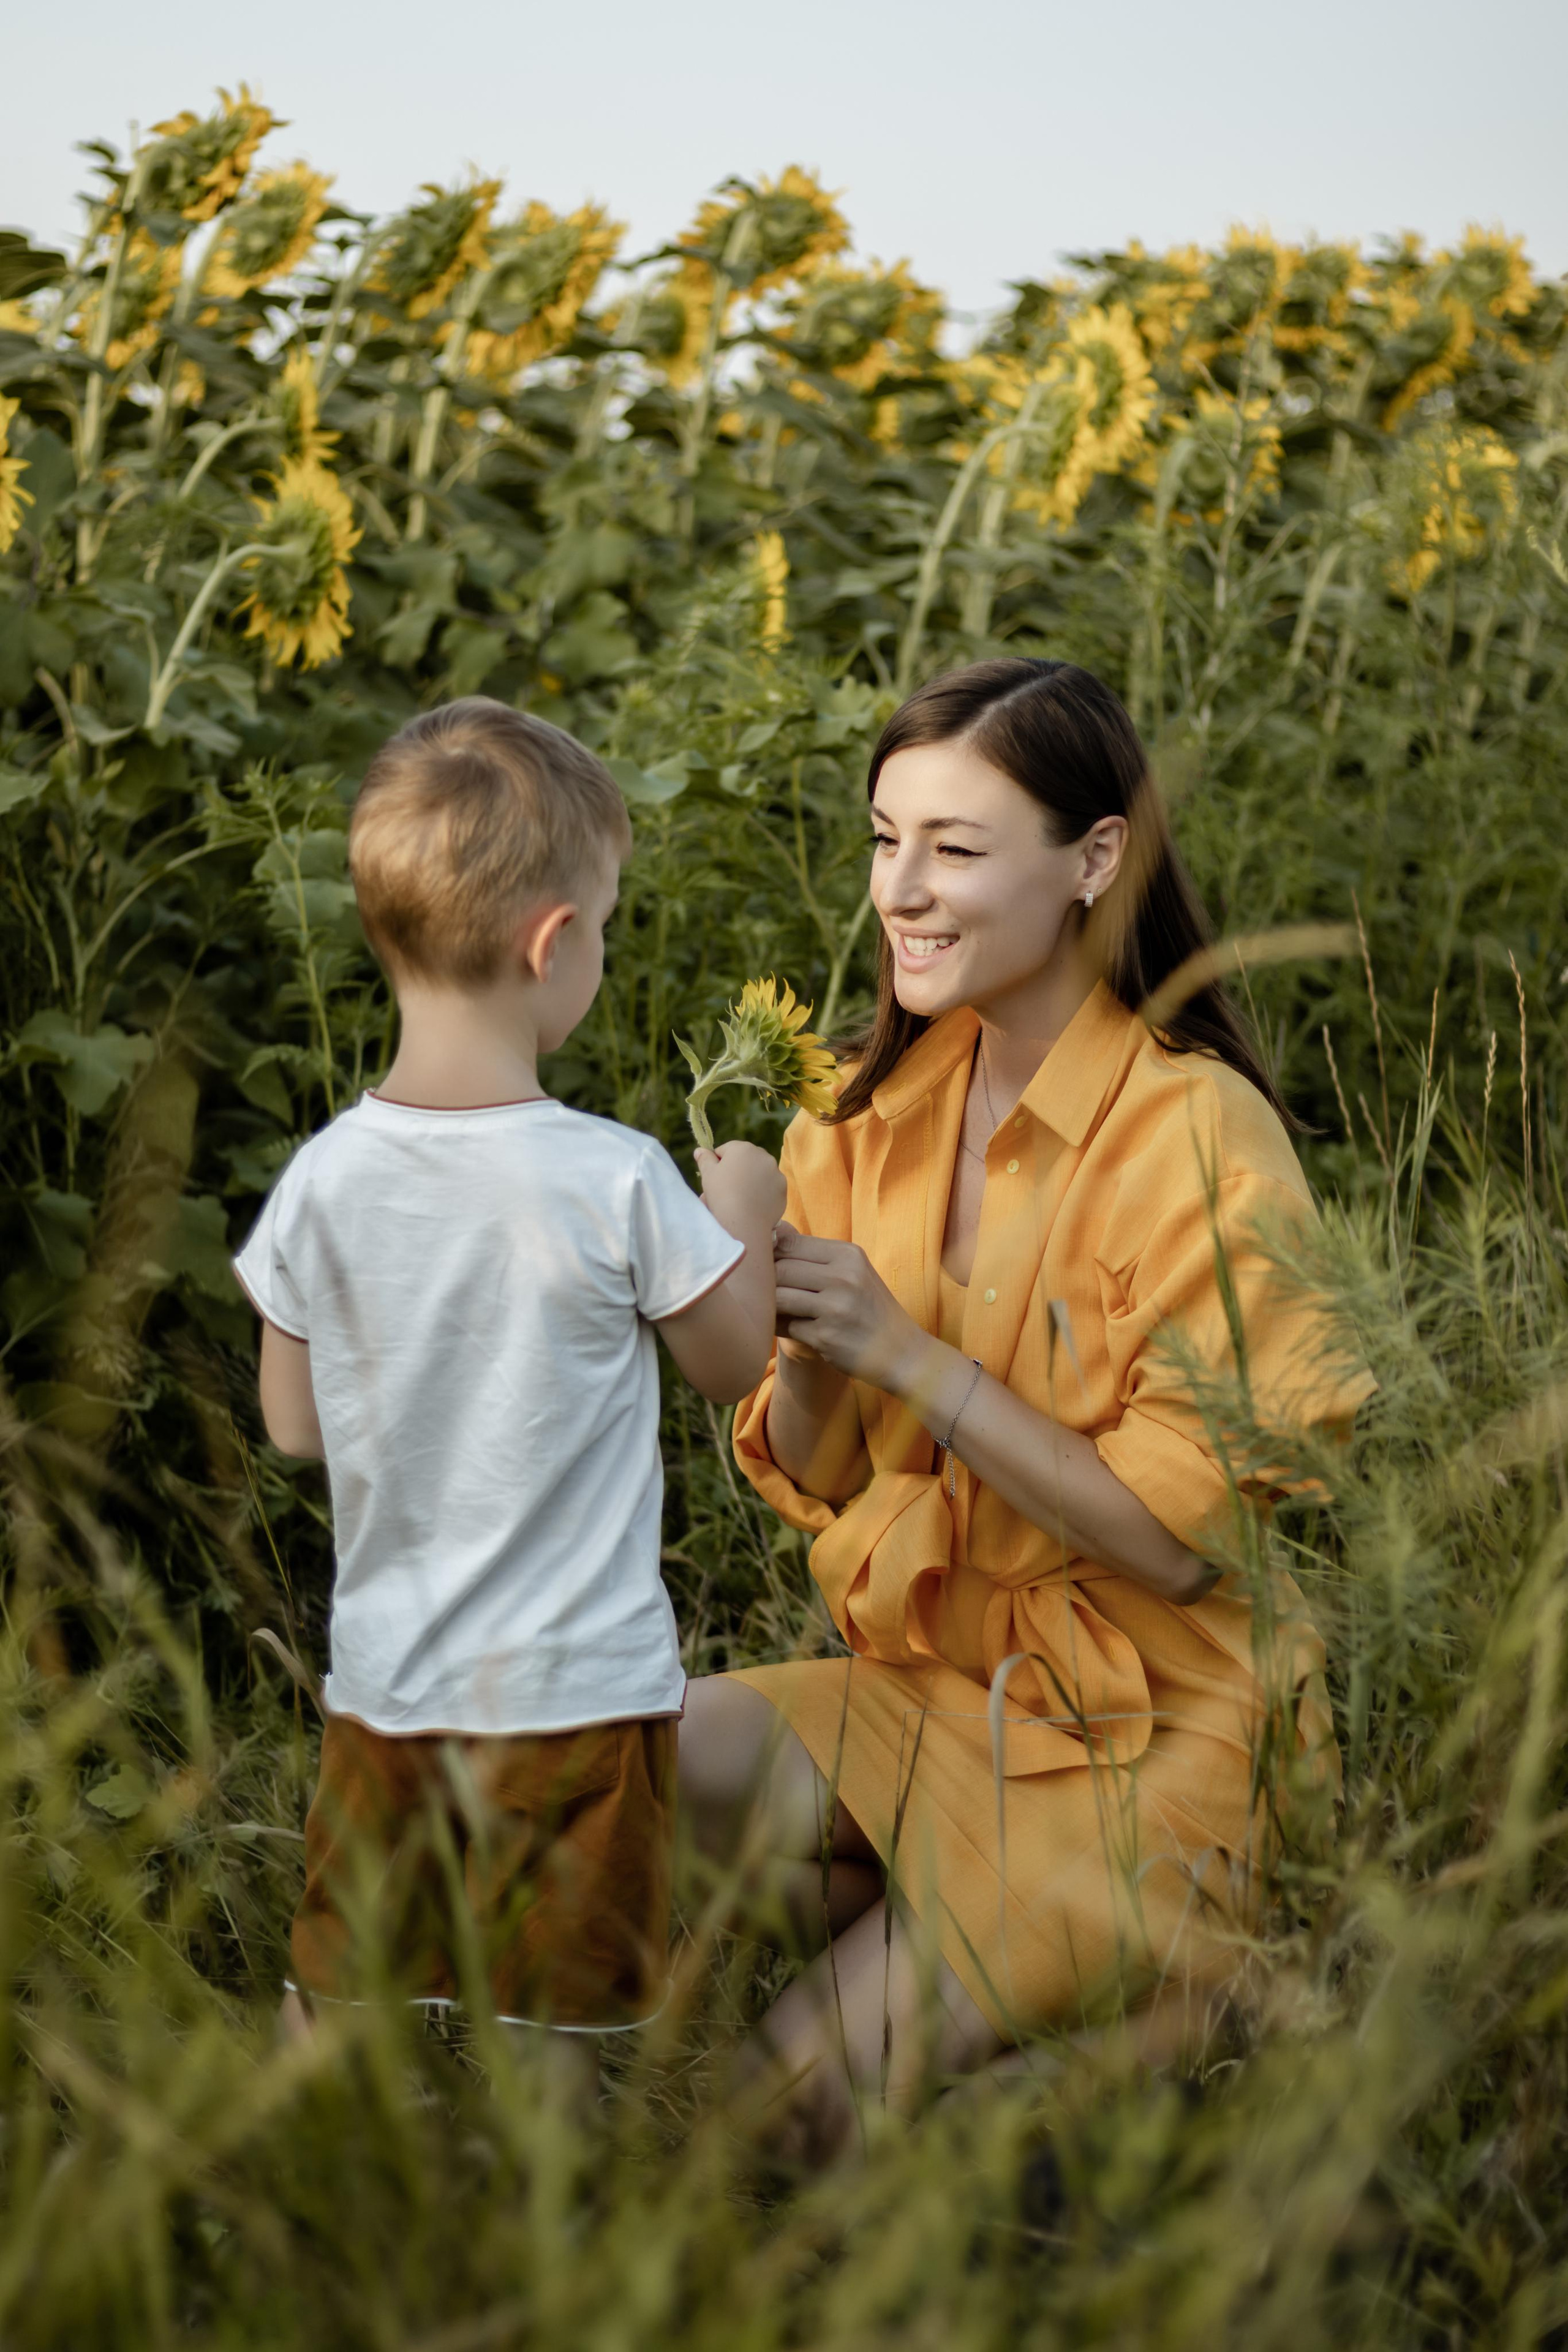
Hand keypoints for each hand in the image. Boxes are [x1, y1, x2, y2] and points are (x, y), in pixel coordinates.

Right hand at [695, 1139, 786, 1232]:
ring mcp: (775, 1172)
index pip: (726, 1150)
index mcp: (743, 1148)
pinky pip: (769, 1186)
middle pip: (745, 1159)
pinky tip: (753, 1203)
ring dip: (751, 1180)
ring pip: (759, 1172)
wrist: (744, 1222)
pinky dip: (762, 1192)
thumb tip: (699, 1150)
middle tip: (728, 1189)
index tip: (715, 1178)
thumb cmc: (722, 1195)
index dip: (718, 1163)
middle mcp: (763, 1155)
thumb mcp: (708, 1174)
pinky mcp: (782, 1188)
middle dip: (737, 1170)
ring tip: (741, 1197)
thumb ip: (704, 1159)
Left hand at [772, 1224, 930, 1393]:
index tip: (767, 1267)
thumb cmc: (868, 1308)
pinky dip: (781, 1327)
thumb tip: (774, 1230)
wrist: (901, 1352)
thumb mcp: (851, 1271)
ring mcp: (835, 1307)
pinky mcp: (826, 1336)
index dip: (770, 1255)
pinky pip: (786, 1326)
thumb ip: (814, 1254)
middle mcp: (844, 1277)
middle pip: (780, 1269)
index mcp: (848, 1254)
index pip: (790, 1243)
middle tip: (767, 1292)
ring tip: (777, 1308)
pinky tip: (789, 1327)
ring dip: (772, 1306)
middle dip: (767, 1282)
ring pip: (778, 1297)